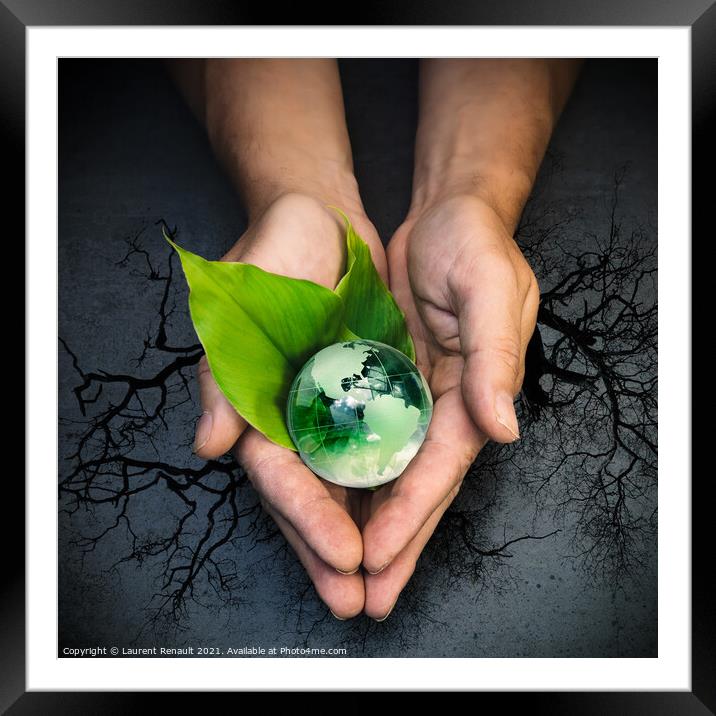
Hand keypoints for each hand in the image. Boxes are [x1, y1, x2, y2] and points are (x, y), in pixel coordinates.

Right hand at [193, 192, 386, 618]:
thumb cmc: (273, 251)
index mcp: (255, 405)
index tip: (344, 557)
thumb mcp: (238, 301)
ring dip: (364, 533)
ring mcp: (330, 409)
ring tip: (384, 585)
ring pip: (345, 485)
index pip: (279, 475)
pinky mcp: (365, 396)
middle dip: (331, 550)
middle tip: (358, 602)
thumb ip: (222, 375)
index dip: (307, 518)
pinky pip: (378, 450)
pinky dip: (389, 487)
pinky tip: (406, 525)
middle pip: (310, 495)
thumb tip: (209, 446)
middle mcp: (292, 416)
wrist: (318, 219)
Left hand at [359, 194, 539, 618]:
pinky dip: (352, 476)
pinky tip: (333, 507)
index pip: (440, 467)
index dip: (411, 514)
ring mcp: (411, 397)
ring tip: (346, 575)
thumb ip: (496, 355)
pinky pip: (366, 438)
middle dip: (394, 544)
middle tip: (364, 598)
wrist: (446, 217)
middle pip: (416, 486)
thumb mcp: (490, 287)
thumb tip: (503, 427)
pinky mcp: (383, 382)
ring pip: (389, 472)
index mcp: (473, 393)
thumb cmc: (475, 245)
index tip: (378, 557)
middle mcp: (442, 406)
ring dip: (370, 523)